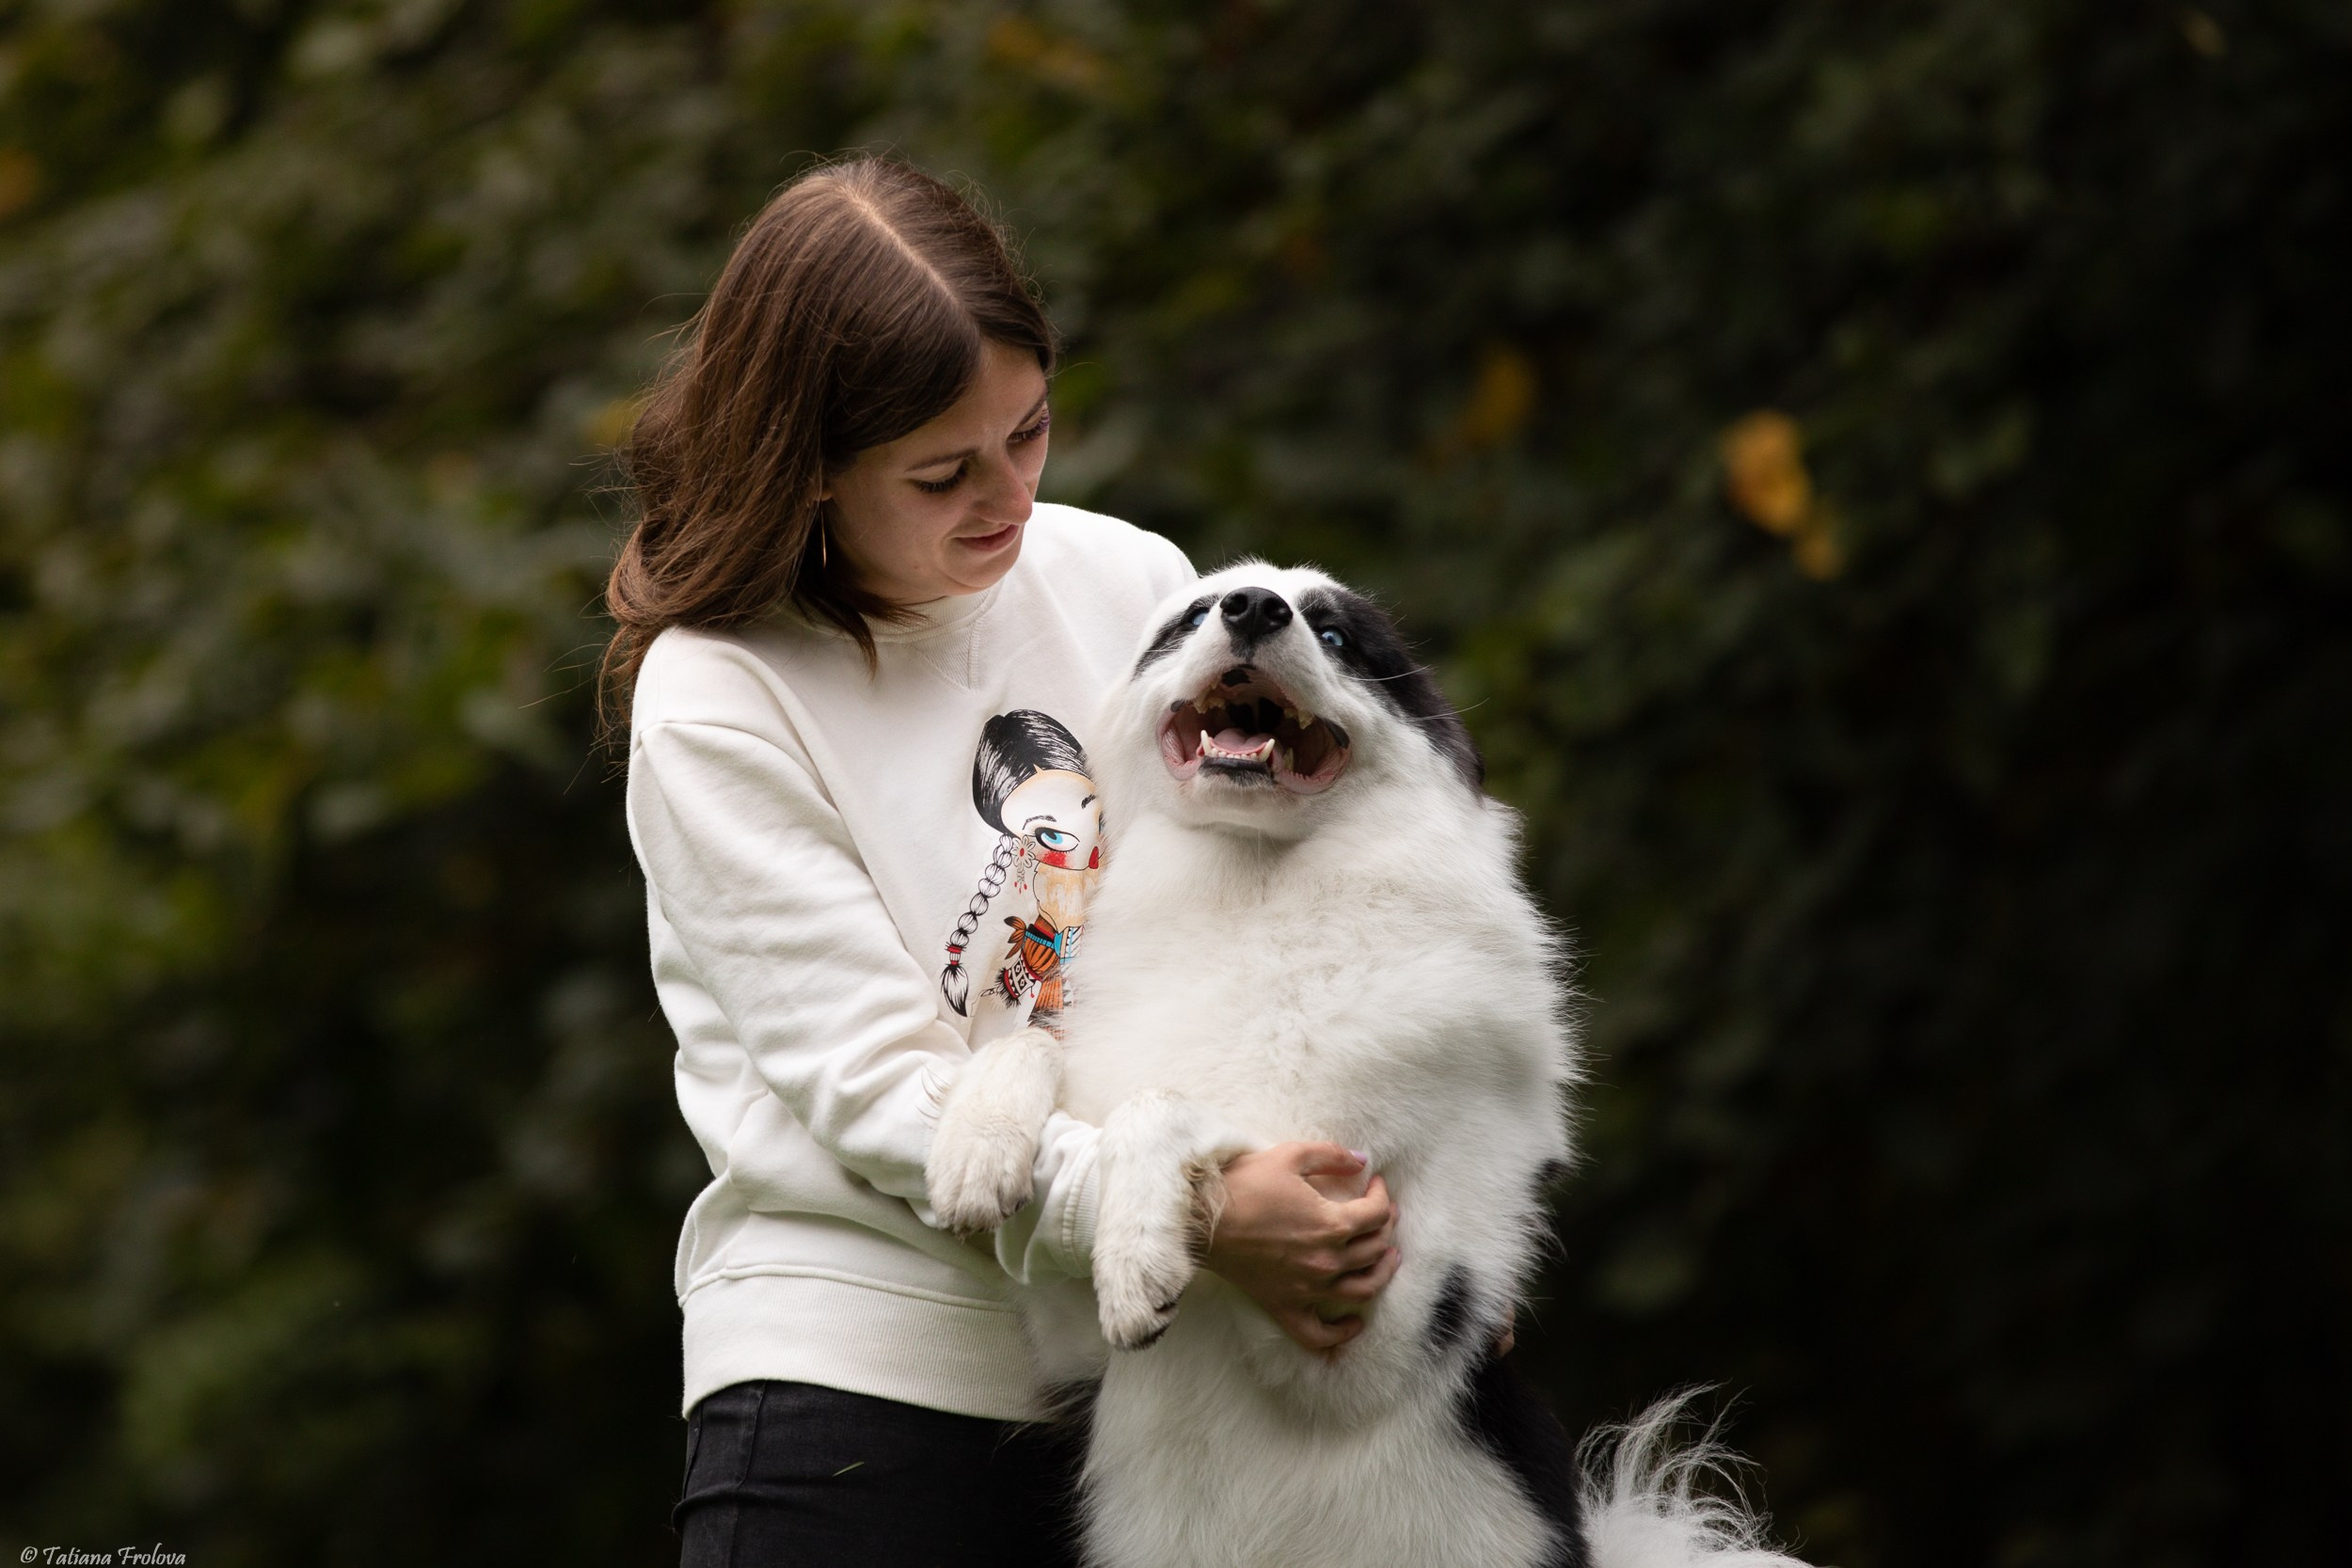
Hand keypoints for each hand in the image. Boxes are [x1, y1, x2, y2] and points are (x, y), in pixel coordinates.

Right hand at [1200, 1143, 1400, 1354]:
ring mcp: (1307, 1289)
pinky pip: (1320, 1334)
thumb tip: (1361, 1160)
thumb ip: (1331, 1156)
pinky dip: (1342, 1334)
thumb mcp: (1290, 1155)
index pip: (1376, 1214)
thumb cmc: (1243, 1184)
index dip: (1381, 1195)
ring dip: (1382, 1274)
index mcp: (1331, 1224)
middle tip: (1382, 1213)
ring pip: (1362, 1290)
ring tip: (1387, 1259)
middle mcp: (1326, 1260)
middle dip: (1385, 1227)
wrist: (1201, 1219)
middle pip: (1375, 1249)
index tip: (1374, 1183)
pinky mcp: (1284, 1306)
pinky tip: (1354, 1324)